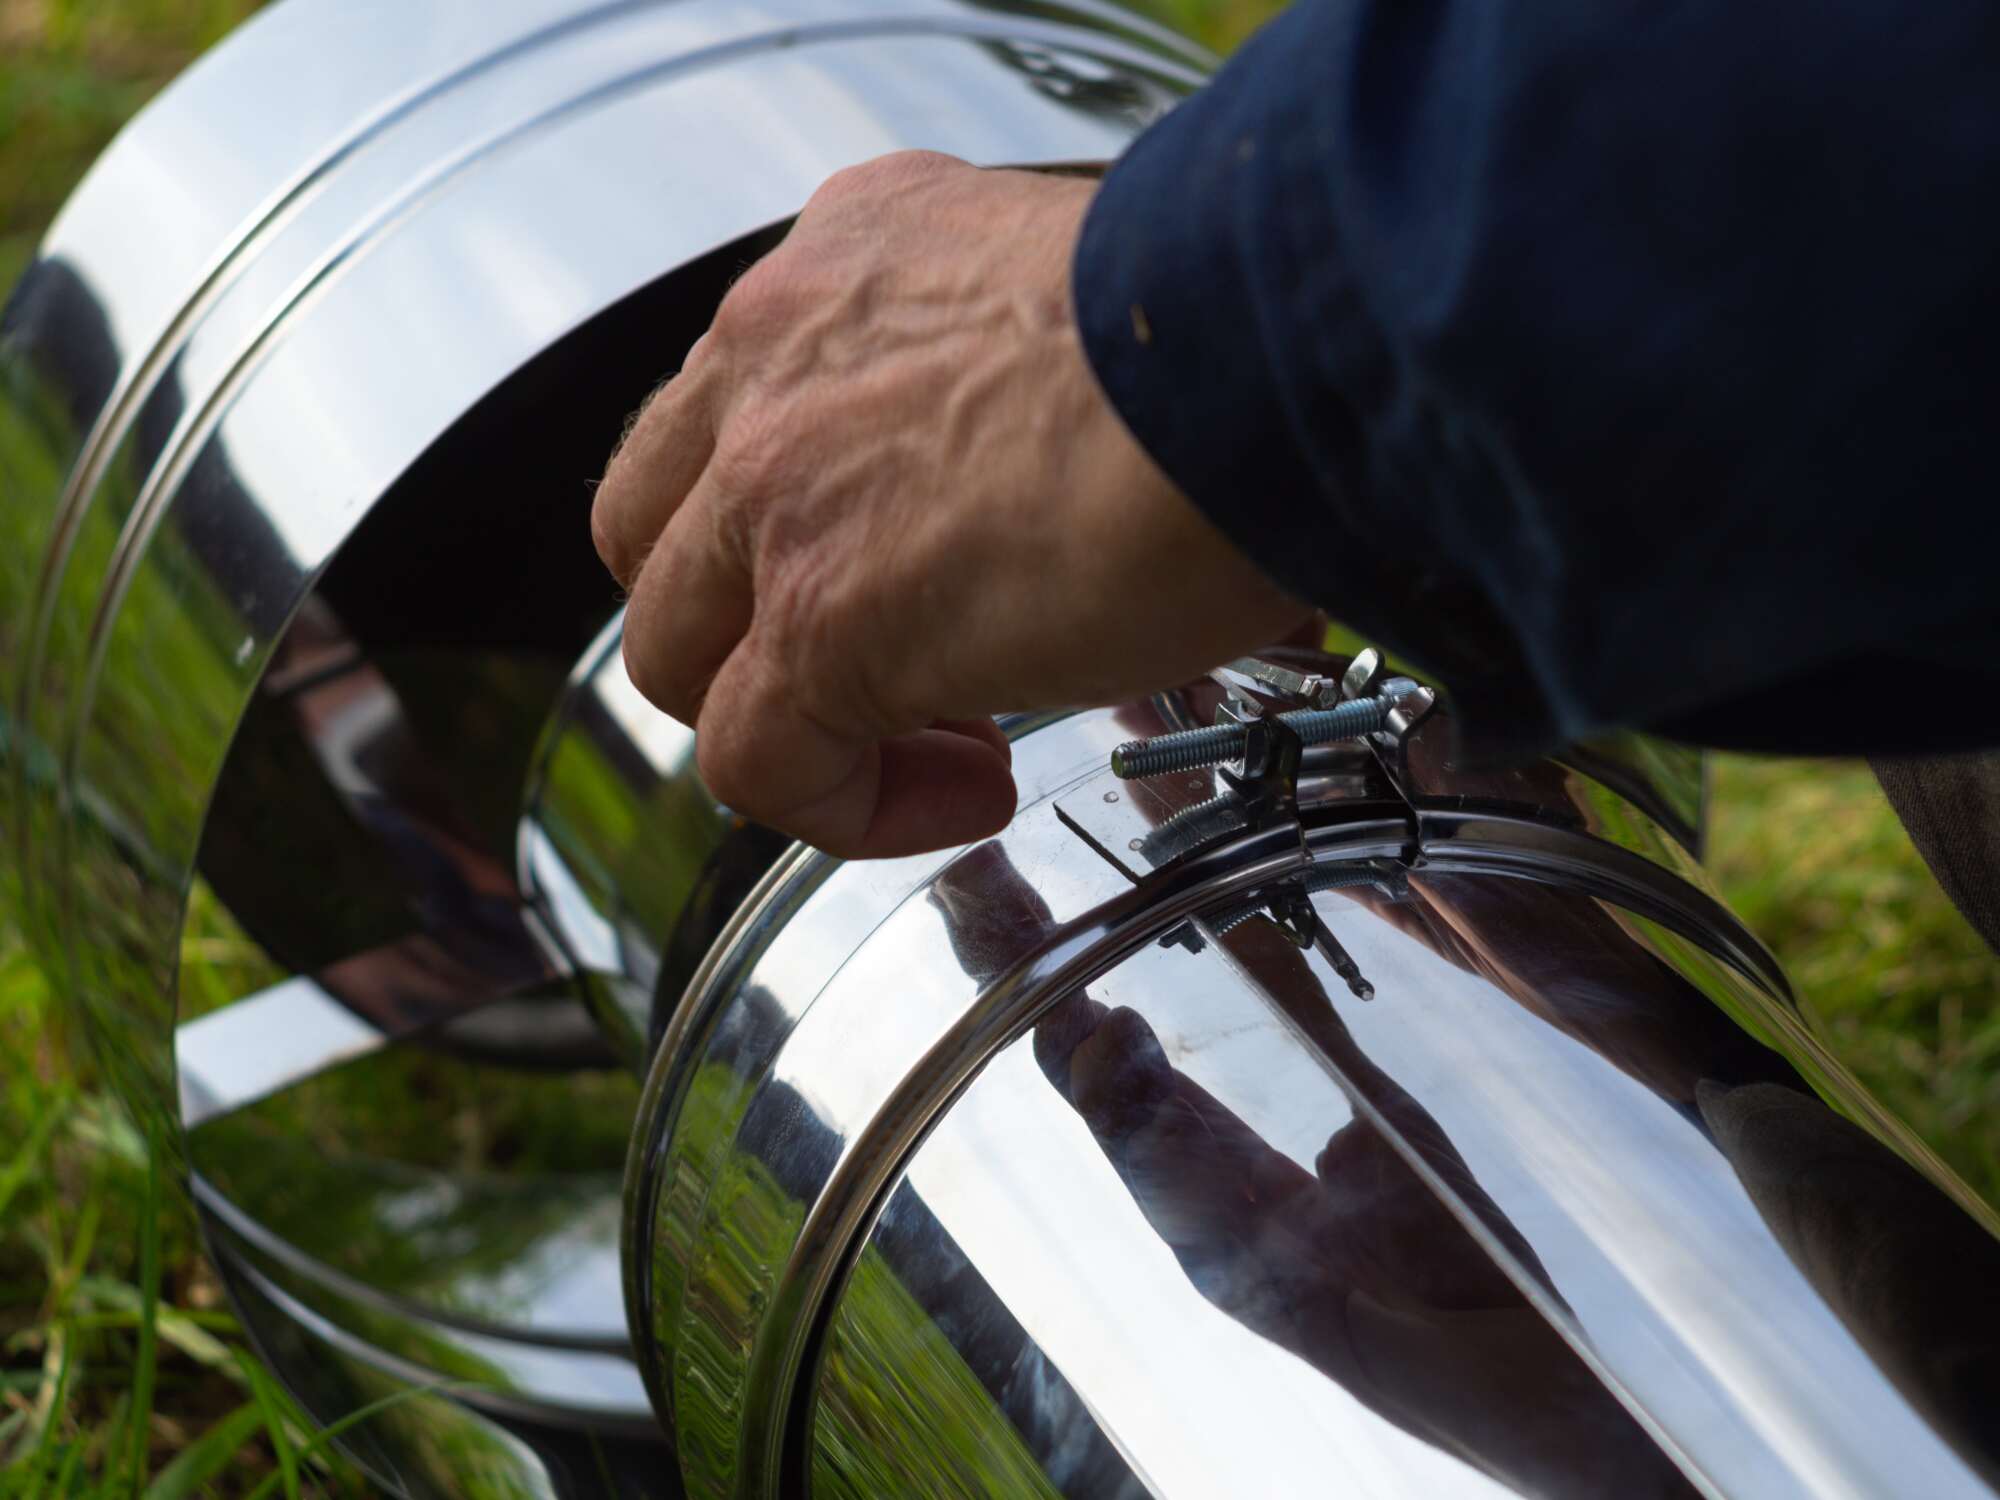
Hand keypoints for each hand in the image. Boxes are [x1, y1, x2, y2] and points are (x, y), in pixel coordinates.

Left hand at [592, 151, 1306, 857]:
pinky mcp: (819, 620)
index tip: (922, 564)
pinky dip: (842, 807)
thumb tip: (1118, 484)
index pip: (746, 399)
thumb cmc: (1245, 326)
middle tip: (890, 661)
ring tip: (939, 747)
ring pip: (675, 647)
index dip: (806, 508)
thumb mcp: (1096, 308)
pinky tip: (967, 795)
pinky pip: (757, 761)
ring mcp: (775, 488)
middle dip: (752, 610)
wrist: (1272, 359)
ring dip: (786, 717)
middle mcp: (778, 353)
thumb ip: (1045, 382)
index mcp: (850, 259)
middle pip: (663, 522)